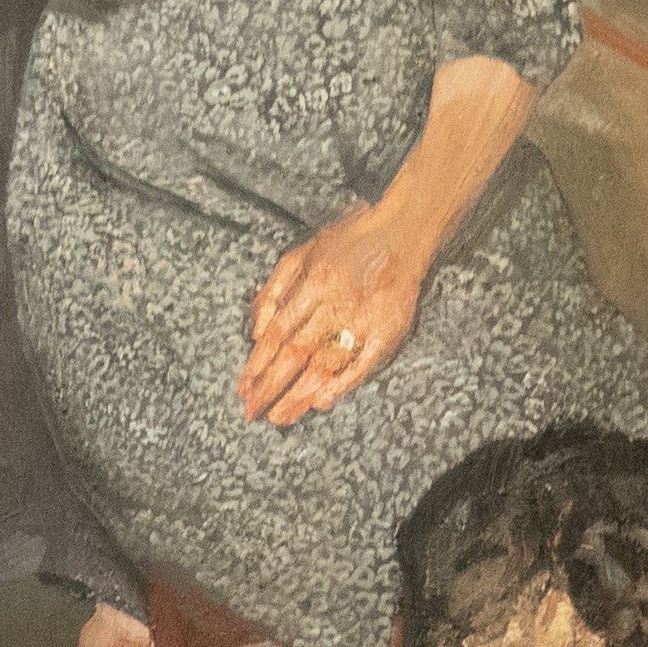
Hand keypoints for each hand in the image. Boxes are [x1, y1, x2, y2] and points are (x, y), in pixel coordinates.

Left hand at [239, 204, 431, 426]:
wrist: (404, 230)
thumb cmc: (349, 242)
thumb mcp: (301, 255)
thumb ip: (274, 291)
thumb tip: (256, 333)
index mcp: (314, 284)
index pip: (277, 333)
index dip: (257, 364)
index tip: (243, 389)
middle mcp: (337, 303)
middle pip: (296, 354)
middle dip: (272, 387)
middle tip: (254, 412)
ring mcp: (364, 318)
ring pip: (326, 363)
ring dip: (300, 393)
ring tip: (281, 416)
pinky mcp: (389, 329)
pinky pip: (364, 364)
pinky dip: (342, 384)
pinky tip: (322, 402)